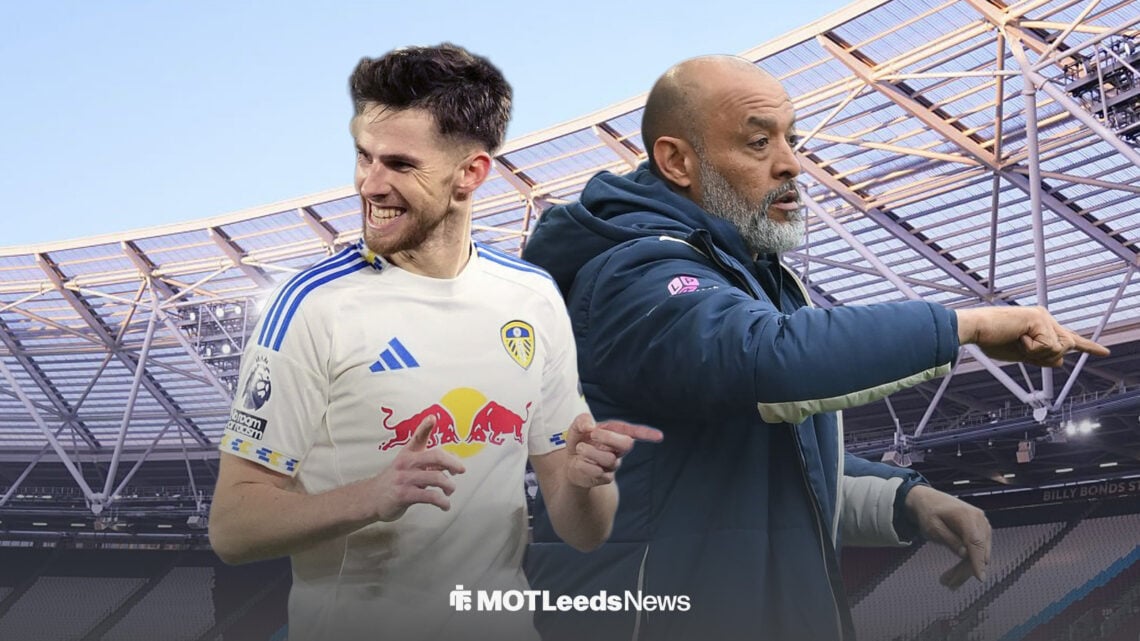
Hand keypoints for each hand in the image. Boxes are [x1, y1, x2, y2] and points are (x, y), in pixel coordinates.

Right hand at [370, 415, 465, 520]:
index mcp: (407, 453)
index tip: (432, 418)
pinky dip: (442, 501)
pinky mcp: (404, 495)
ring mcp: (404, 478)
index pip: (417, 437)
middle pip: (435, 456)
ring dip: (449, 486)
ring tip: (450, 491)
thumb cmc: (395, 481)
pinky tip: (445, 505)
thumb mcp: (407, 466)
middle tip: (461, 470)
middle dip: (452, 463)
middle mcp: (406, 463)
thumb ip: (428, 462)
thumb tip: (452, 461)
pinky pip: (430, 496)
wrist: (371, 498)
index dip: (425, 427)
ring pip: (436, 477)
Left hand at [563, 413, 662, 487]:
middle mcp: (617, 449)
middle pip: (627, 443)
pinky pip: (598, 472)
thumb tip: (589, 425)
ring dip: (590, 452)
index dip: (647, 433)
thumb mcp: (577, 427)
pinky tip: (579, 463)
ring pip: (609, 459)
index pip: (634, 432)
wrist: (570, 464)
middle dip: (609, 437)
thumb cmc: (579, 442)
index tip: (659, 436)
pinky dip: (584, 465)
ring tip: (579, 449)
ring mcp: (613, 464)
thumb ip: (582, 421)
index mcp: (615, 433)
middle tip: (593, 434)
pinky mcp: (606, 478)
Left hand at [904, 485, 990, 589]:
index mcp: (967, 516)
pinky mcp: (982, 532)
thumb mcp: (933, 527)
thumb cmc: (929, 513)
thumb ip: (949, 540)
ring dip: (965, 569)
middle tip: (946, 583)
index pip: (975, 542)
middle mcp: (980, 520)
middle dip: (964, 570)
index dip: (978, 562)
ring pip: (980, 555)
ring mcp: (983, 526)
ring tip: (946, 581)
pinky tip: (954, 574)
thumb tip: (965, 554)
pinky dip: (968, 562)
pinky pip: (978, 551)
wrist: (929, 500)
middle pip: (979, 552)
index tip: (980, 578)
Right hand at [956, 306, 1108, 366]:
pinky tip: (1017, 338)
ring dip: (1038, 353)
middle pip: (1066, 347)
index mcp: (1041, 324)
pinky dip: (1031, 349)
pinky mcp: (1040, 319)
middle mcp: (1045, 318)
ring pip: (1060, 348)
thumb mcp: (1022, 354)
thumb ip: (1042, 357)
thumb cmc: (992, 340)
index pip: (1068, 337)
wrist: (976, 330)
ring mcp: (1043, 317)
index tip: (1104, 352)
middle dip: (1045, 356)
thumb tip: (1061, 362)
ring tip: (1018, 341)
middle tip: (1020, 345)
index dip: (1088, 346)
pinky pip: (1047, 347)